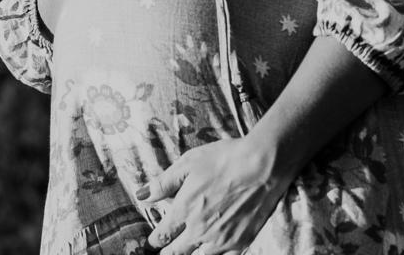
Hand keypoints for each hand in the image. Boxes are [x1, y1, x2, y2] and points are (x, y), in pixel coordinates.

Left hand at [139, 136, 291, 254]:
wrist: (263, 166)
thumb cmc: (224, 159)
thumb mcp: (188, 163)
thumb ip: (163, 183)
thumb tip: (141, 196)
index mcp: (184, 210)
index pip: (163, 234)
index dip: (155, 239)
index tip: (152, 241)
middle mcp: (199, 229)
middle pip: (177, 252)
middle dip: (169, 252)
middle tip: (165, 251)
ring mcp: (221, 239)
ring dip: (192, 252)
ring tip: (188, 249)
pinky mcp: (241, 242)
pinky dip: (215, 253)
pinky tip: (213, 249)